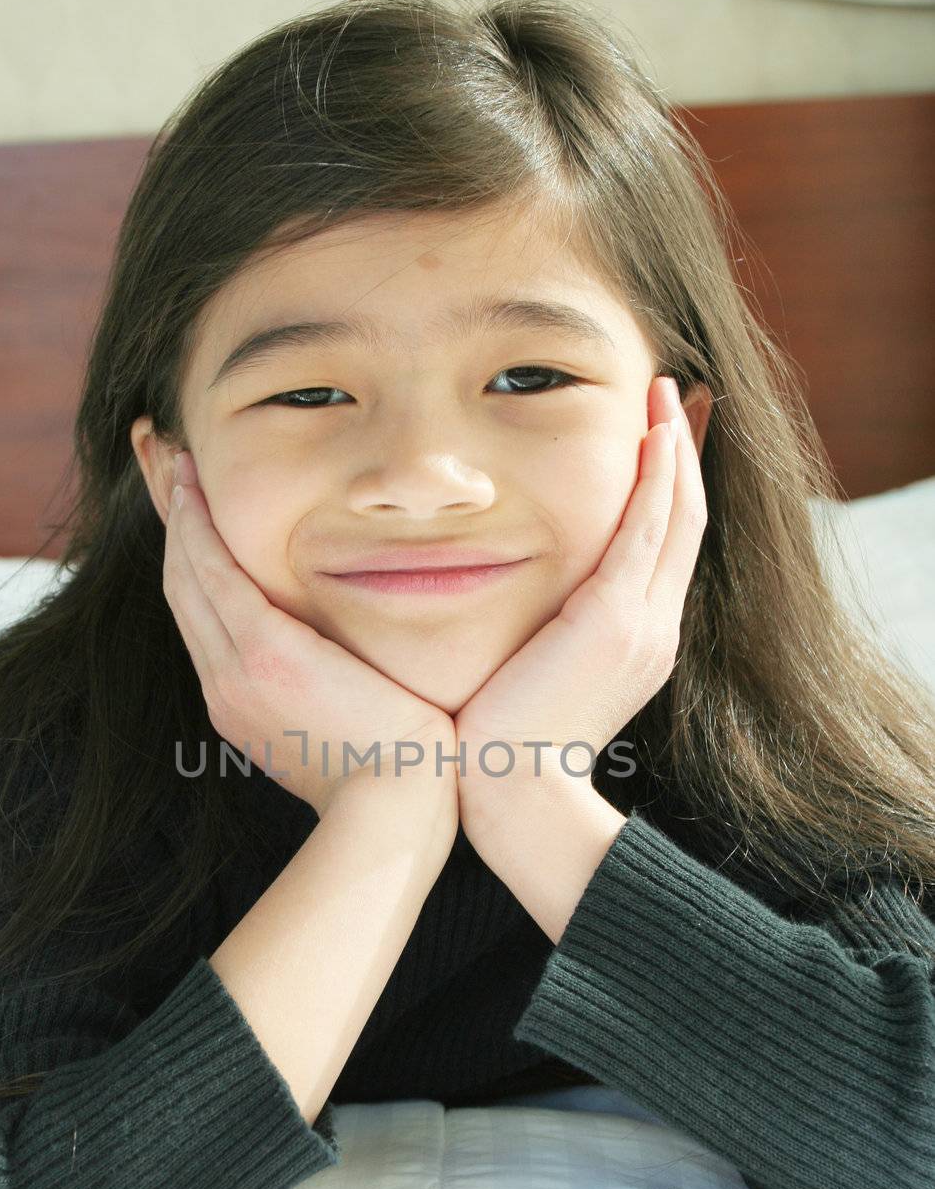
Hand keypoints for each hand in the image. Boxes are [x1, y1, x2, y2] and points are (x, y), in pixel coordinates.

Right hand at [164, 454, 456, 819]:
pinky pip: (214, 575)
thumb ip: (341, 693)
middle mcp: (225, 687)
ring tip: (174, 462)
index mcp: (243, 706)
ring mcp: (236, 672)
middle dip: (172, 527)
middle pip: (181, 590)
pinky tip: (195, 486)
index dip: (192, 563)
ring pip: (188, 575)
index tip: (190, 518)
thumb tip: (360, 671)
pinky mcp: (263, 655)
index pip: (206, 619)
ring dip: (178, 515)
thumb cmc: (396, 780)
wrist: (397, 813)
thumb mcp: (354, 732)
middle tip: (165, 469)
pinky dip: (197, 528)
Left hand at [454, 375, 707, 816]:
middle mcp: (653, 629)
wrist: (513, 794)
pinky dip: (656, 479)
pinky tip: (654, 434)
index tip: (663, 439)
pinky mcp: (615, 620)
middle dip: (682, 455)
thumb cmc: (503, 746)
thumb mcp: (533, 678)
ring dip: (673, 450)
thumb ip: (541, 637)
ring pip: (675, 517)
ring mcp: (643, 625)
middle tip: (674, 397)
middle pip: (684, 523)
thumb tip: (515, 611)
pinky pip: (647, 532)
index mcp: (636, 642)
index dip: (669, 489)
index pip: (663, 548)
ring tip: (664, 393)